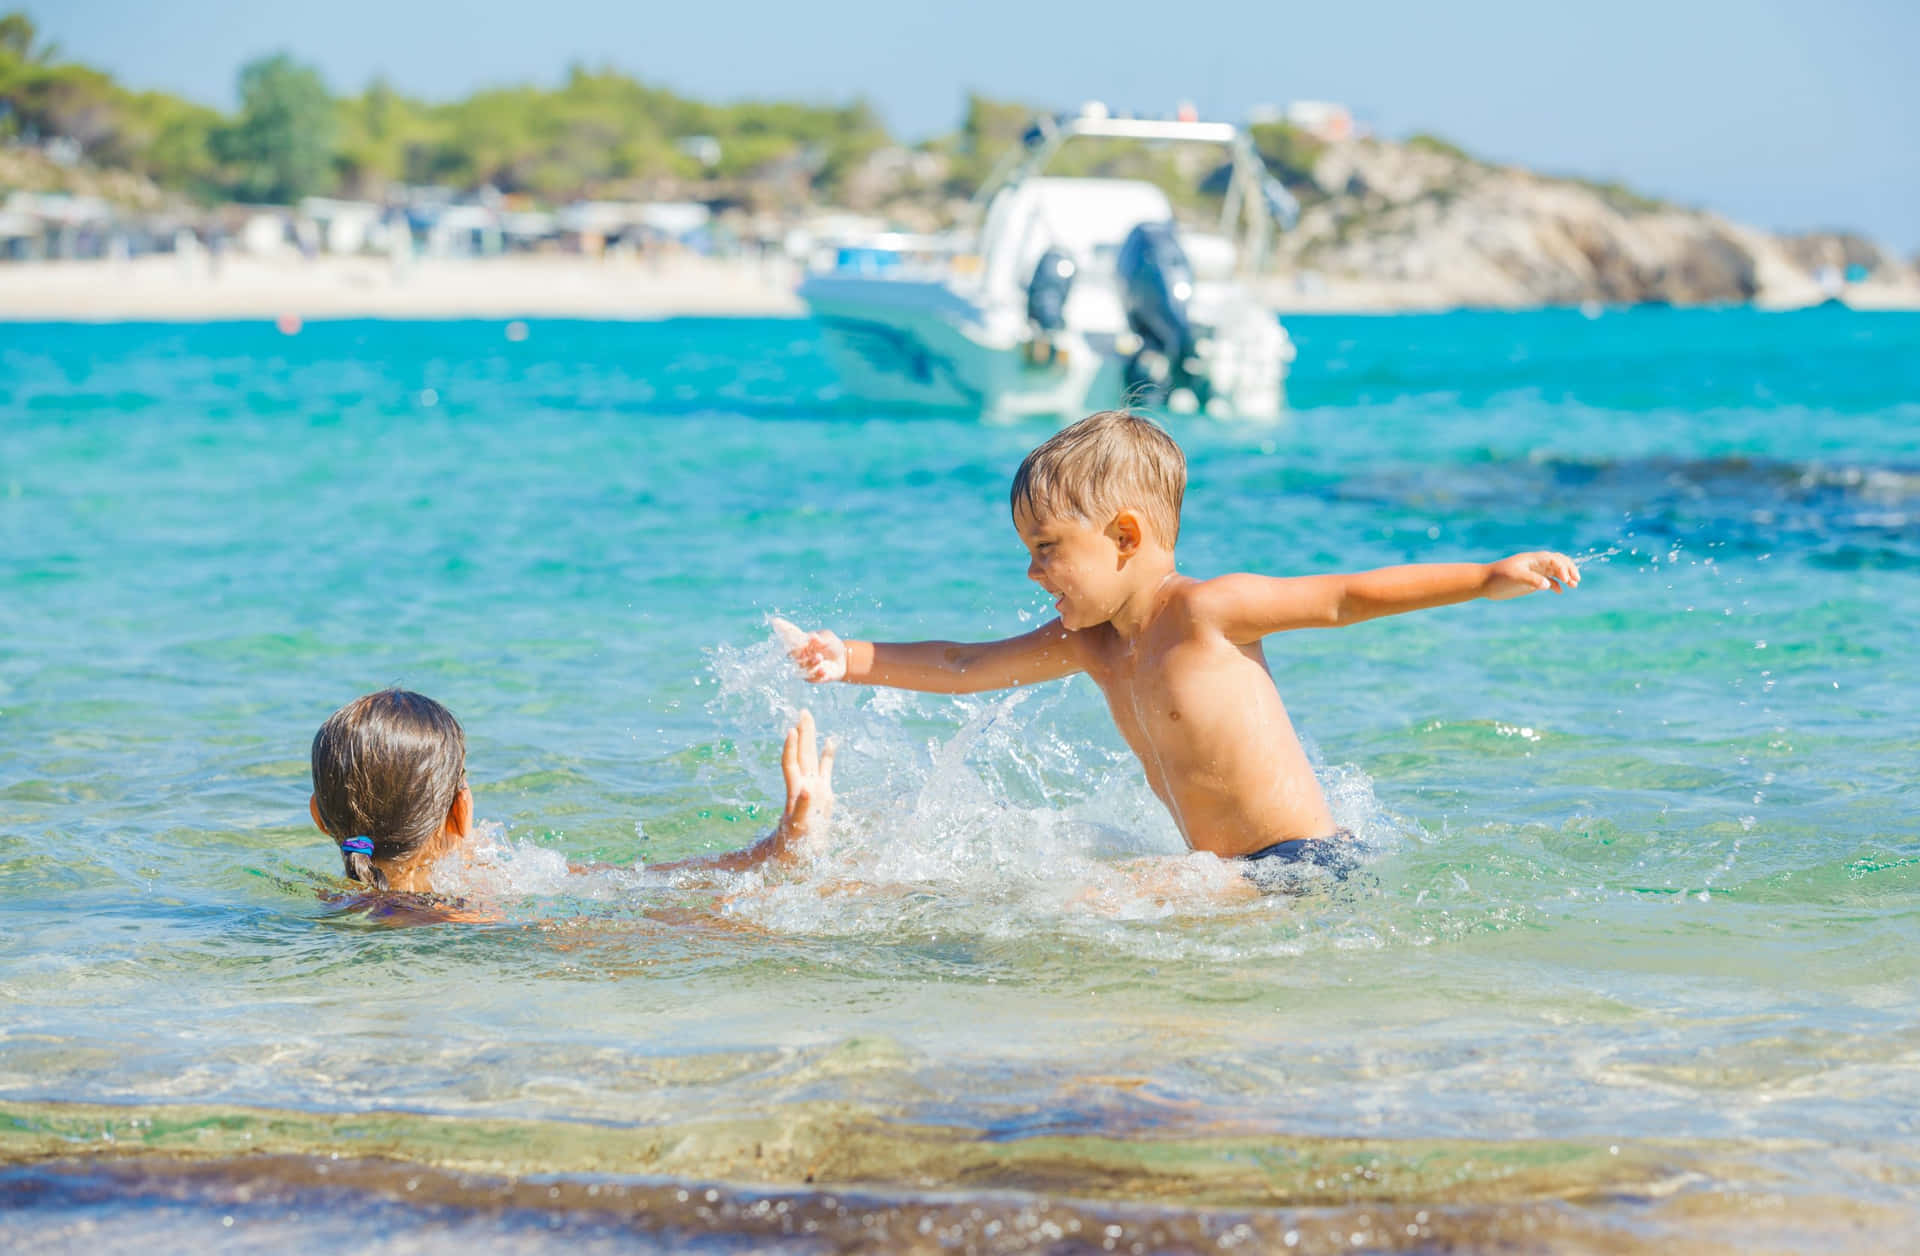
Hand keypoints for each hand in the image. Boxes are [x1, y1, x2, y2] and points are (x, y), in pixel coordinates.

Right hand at [770, 616, 847, 682]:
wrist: (844, 660)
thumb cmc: (833, 645)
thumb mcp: (828, 638)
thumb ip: (820, 638)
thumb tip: (812, 636)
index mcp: (802, 641)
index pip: (789, 634)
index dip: (781, 628)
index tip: (775, 620)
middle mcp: (800, 654)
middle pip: (791, 654)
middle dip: (799, 653)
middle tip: (812, 650)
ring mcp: (804, 666)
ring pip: (800, 667)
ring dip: (810, 663)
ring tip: (820, 658)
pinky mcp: (810, 677)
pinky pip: (809, 678)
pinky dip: (816, 674)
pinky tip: (824, 671)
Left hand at [772, 709, 835, 859]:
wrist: (796, 857)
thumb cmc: (794, 846)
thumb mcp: (799, 830)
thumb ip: (803, 810)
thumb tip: (806, 791)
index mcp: (797, 793)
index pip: (791, 765)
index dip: (791, 749)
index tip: (792, 730)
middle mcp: (804, 786)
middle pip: (802, 754)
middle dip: (803, 733)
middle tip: (803, 711)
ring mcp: (814, 788)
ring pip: (812, 758)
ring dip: (811, 738)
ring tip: (810, 718)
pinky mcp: (823, 795)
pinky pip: (826, 770)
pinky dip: (828, 756)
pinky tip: (830, 742)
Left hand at [1485, 551, 1579, 599]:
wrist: (1485, 583)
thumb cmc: (1499, 577)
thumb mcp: (1515, 577)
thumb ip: (1532, 580)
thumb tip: (1548, 585)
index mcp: (1534, 559)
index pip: (1555, 559)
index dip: (1563, 568)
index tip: (1565, 579)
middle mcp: (1537, 564)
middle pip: (1559, 562)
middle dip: (1569, 569)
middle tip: (1576, 580)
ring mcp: (1535, 572)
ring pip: (1556, 572)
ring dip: (1566, 577)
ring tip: (1573, 585)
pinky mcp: (1532, 582)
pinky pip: (1548, 581)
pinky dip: (1556, 585)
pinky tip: (1559, 592)